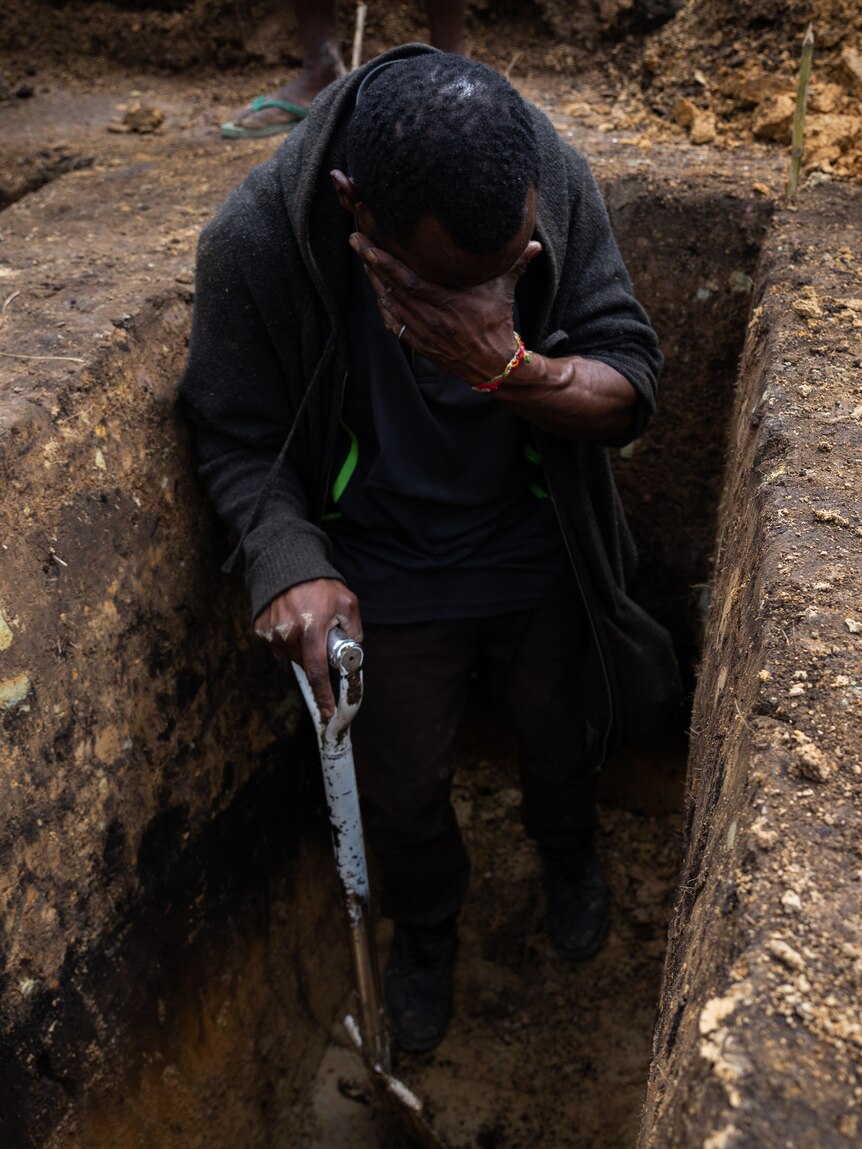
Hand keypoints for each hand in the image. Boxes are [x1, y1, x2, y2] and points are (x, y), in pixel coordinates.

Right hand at [254, 579, 361, 720]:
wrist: (287, 563)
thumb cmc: (320, 584)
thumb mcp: (347, 603)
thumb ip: (353, 628)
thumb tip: (353, 650)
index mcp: (312, 629)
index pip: (317, 671)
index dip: (323, 694)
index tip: (328, 711)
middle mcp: (289, 633)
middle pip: (305, 664)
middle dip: (316, 658)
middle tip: (321, 636)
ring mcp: (272, 632)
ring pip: (291, 656)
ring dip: (302, 649)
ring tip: (307, 623)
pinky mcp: (261, 629)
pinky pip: (278, 646)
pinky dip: (288, 641)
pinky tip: (294, 622)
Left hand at [348, 232, 541, 386]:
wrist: (492, 365)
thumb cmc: (496, 324)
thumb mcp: (503, 291)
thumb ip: (514, 264)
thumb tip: (534, 243)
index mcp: (446, 303)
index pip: (406, 280)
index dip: (383, 262)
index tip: (367, 245)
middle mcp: (429, 319)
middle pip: (390, 289)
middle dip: (370, 265)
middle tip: (356, 242)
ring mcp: (421, 333)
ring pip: (388, 305)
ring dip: (374, 283)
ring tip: (363, 261)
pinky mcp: (418, 343)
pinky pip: (393, 323)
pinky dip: (383, 307)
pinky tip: (377, 292)